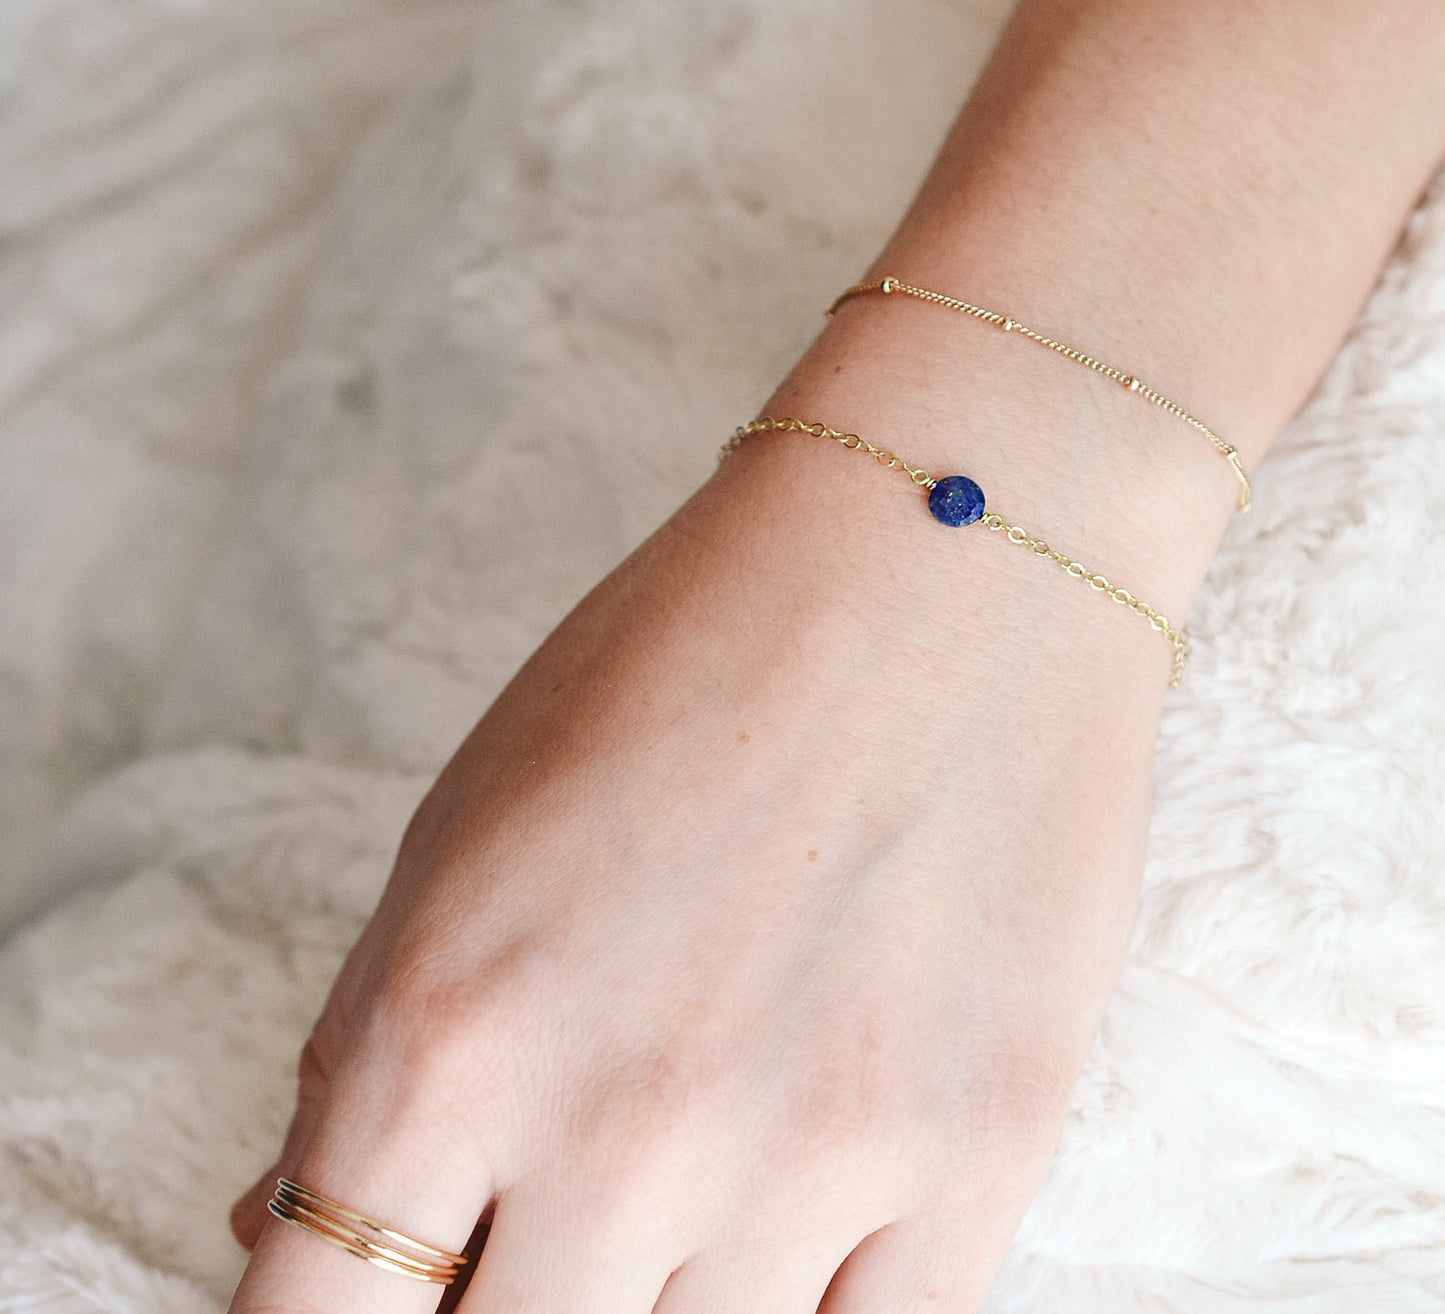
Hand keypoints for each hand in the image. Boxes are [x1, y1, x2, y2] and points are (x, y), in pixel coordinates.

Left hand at [227, 392, 1178, 1312]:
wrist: (940, 556)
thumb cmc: (686, 661)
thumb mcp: (467, 824)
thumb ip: (363, 1047)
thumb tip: (279, 1223)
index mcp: (455, 1027)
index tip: (376, 1293)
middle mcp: (625, 1124)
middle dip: (499, 1299)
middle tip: (537, 1216)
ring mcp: (819, 1158)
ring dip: (652, 1295)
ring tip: (679, 1177)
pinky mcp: (983, 1153)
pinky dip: (799, 1310)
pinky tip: (789, 1222)